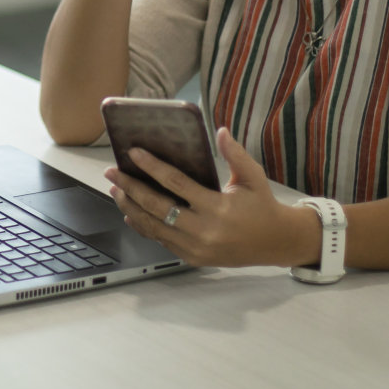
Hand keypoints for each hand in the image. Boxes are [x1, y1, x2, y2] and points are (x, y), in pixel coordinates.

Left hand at [105, 127, 308, 267]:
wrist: (275, 243)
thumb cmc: (262, 205)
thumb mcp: (253, 177)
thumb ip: (235, 154)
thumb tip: (219, 131)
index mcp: (218, 208)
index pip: (176, 184)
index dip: (152, 167)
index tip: (134, 153)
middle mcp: (203, 231)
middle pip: (156, 207)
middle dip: (130, 187)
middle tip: (113, 172)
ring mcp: (196, 248)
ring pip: (153, 227)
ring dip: (130, 208)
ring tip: (116, 190)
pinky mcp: (193, 258)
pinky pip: (161, 241)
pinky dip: (143, 226)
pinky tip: (131, 213)